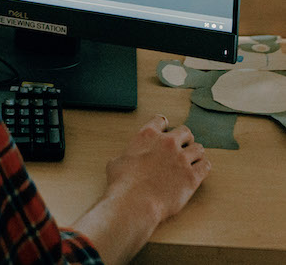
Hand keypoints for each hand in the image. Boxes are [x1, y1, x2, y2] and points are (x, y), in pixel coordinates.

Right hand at [73, 114, 210, 264]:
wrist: (135, 202)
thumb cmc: (123, 183)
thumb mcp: (116, 161)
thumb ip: (126, 156)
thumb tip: (123, 161)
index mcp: (147, 135)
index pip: (161, 120)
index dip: (164, 126)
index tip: (166, 132)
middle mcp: (166, 142)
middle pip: (185, 132)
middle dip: (184, 139)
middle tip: (183, 147)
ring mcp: (181, 159)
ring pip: (199, 148)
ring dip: (196, 153)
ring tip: (193, 160)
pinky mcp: (192, 177)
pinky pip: (206, 166)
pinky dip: (204, 167)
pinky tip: (200, 171)